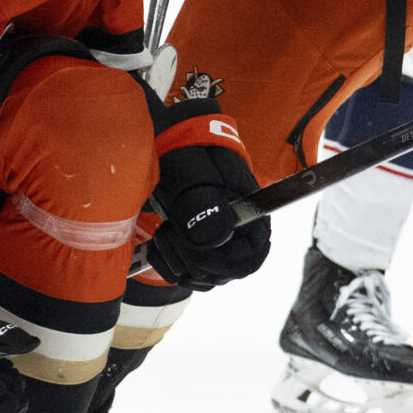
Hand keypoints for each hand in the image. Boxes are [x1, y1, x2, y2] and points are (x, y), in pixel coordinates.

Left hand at [143, 101, 269, 289]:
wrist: (167, 136)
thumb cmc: (183, 149)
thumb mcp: (191, 172)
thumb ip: (204, 204)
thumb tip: (215, 239)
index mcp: (249, 209)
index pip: (251, 256)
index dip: (224, 263)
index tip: (195, 253)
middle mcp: (239, 228)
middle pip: (227, 271)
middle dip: (195, 263)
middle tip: (172, 235)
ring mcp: (219, 236)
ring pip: (208, 275)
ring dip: (181, 263)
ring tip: (166, 233)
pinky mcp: (200, 241)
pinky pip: (192, 272)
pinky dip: (172, 265)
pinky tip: (160, 245)